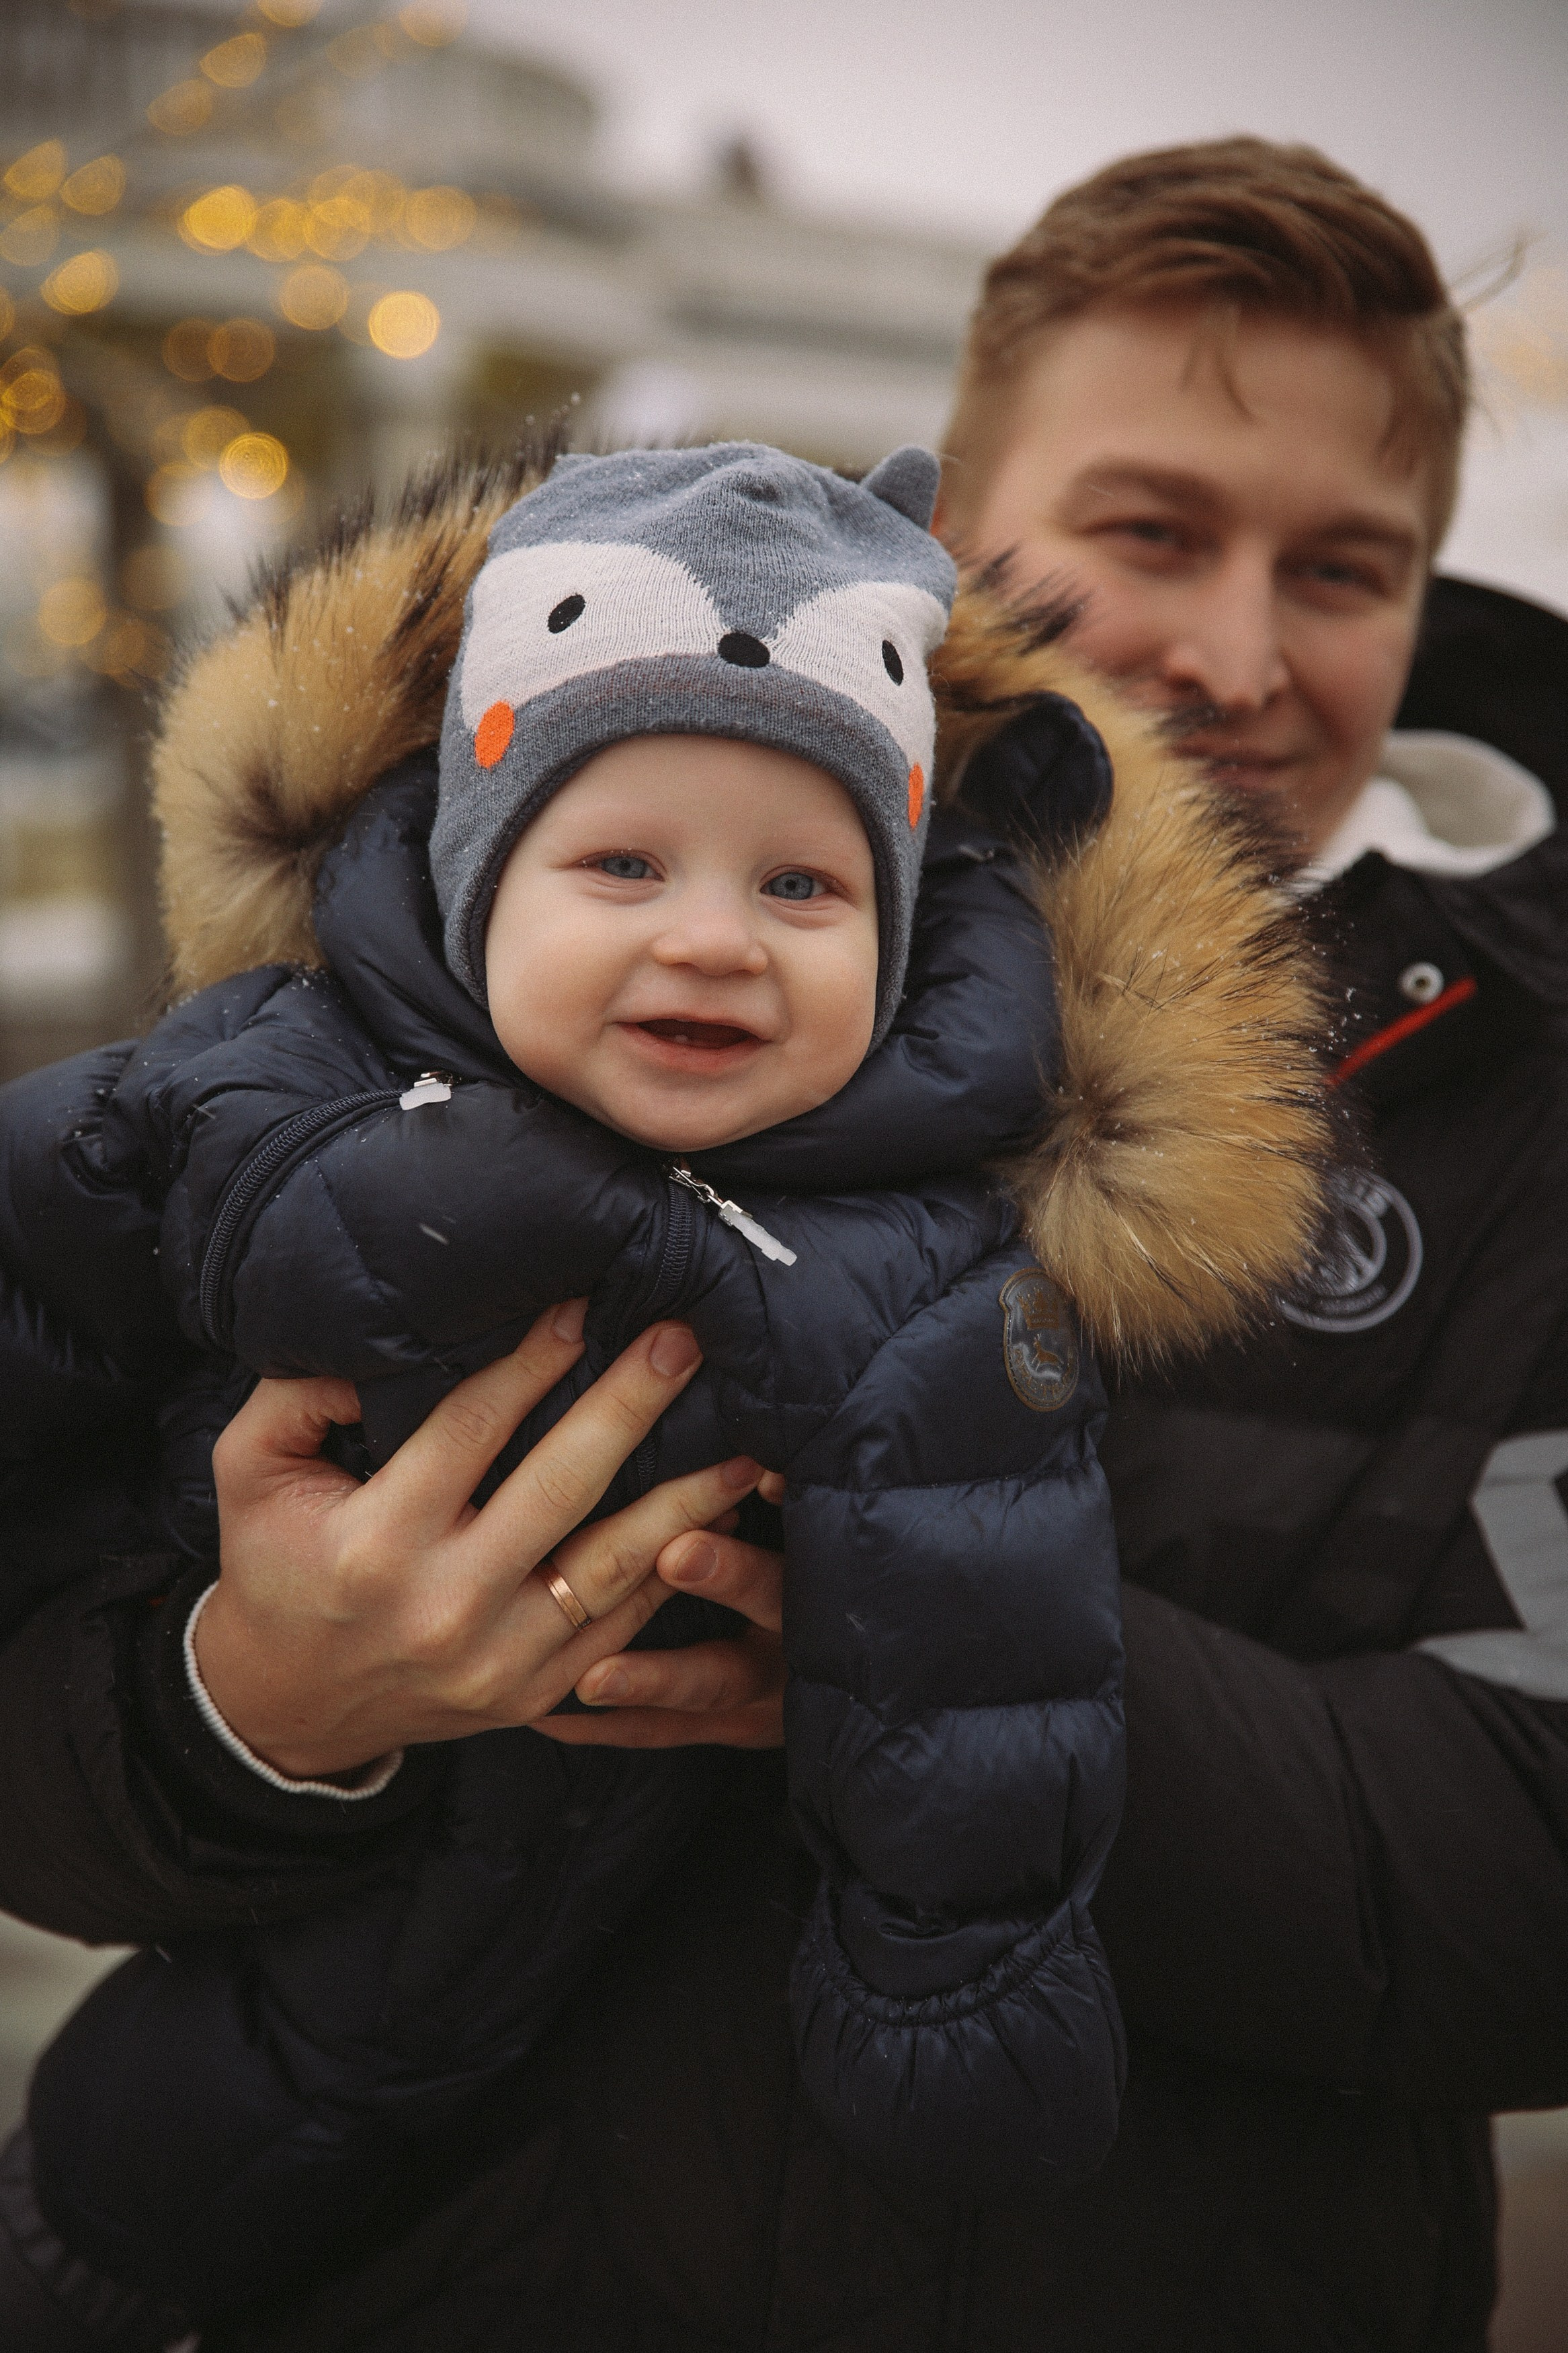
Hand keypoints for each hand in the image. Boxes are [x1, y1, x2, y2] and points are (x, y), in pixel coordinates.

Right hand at [196, 1301, 760, 1780]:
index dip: (530, 1362)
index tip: (583, 1303)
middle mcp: (446, 1605)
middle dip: (629, 1407)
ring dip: (687, 1497)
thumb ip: (298, 1393)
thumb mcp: (251, 1469)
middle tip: (685, 1339)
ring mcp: (501, 1660)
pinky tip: (719, 1516)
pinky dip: (677, 1569)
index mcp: (376, 1543)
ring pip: (616, 1565)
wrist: (292, 1705)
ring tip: (746, 1439)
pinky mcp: (538, 1694)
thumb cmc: (278, 1564)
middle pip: (561, 1487)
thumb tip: (375, 1332)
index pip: (470, 1431)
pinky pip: (624, 1624)